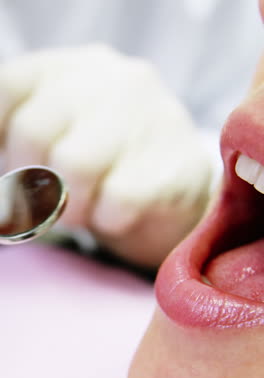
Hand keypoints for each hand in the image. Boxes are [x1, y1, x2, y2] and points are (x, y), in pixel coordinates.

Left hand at [0, 45, 211, 266]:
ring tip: (85, 209)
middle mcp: (114, 80)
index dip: (1, 139)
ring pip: (74, 167)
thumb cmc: (107, 162)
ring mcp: (151, 117)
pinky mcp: (178, 163)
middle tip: (52, 199)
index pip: (7, 86)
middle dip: (32, 182)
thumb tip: (3, 175)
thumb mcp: (61, 133)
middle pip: (34, 132)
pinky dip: (107, 219)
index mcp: (74, 67)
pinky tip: (118, 213)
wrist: (178, 186)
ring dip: (69, 206)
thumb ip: (23, 135)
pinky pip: (117, 200)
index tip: (17, 167)